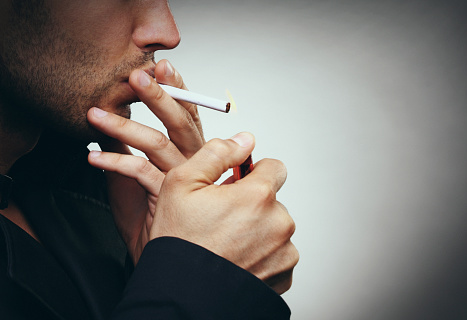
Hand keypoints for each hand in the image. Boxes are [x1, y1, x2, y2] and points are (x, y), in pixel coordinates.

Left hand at [88, 60, 203, 262]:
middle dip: (159, 96)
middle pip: (180, 123)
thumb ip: (132, 145)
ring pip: (158, 144)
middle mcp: (194, 162)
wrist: (158, 250)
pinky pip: (140, 173)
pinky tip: (93, 156)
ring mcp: (184, 180)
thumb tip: (111, 115)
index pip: (189, 114)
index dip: (178, 88)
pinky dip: (113, 162)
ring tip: (94, 115)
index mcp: (194, 151)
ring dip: (123, 126)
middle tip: (137, 76)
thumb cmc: (153, 213)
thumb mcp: (139, 171)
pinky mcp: (168, 197)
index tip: (161, 65)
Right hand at [151, 133, 298, 293]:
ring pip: (275, 228)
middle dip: (253, 205)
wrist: (180, 294)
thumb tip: (244, 139)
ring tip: (227, 243)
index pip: (275, 167)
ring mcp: (283, 252)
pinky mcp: (283, 275)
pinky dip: (261, 255)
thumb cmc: (178, 241)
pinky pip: (277, 255)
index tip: (238, 185)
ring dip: (258, 231)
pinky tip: (236, 260)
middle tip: (223, 219)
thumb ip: (217, 153)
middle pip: (273, 201)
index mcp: (258, 196)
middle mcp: (279, 223)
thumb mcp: (182, 184)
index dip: (254, 173)